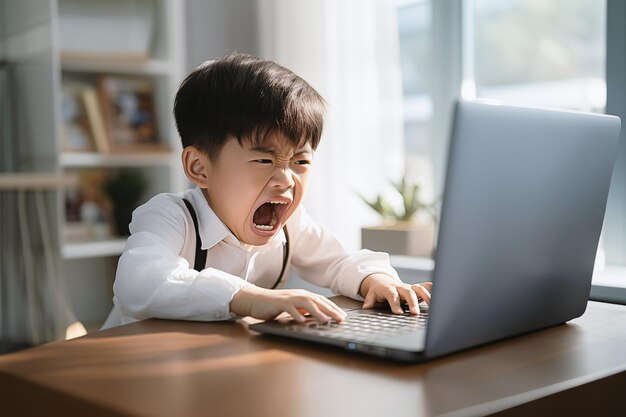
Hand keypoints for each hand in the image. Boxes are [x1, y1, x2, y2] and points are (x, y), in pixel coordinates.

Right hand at [230, 285, 346, 322]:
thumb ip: (305, 311)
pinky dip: (296, 314)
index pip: (322, 301)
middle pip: (317, 301)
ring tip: (326, 320)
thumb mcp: (293, 308)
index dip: (333, 308)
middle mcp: (298, 295)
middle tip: (341, 319)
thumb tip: (320, 317)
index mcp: (303, 295)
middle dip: (330, 310)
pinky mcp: (278, 303)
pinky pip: (289, 308)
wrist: (256, 300)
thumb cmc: (275, 306)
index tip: (343, 316)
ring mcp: (288, 298)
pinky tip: (303, 321)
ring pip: (306, 303)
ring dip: (317, 312)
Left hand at [359, 273, 431, 314]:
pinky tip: (439, 291)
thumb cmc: (378, 291)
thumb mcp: (371, 295)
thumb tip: (366, 308)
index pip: (392, 296)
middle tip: (415, 313)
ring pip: (419, 288)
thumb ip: (370, 302)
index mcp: (389, 289)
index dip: (395, 303)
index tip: (398, 312)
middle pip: (408, 292)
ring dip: (426, 295)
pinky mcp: (415, 289)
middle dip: (412, 302)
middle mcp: (400, 287)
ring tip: (432, 305)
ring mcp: (409, 287)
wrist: (382, 281)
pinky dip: (432, 288)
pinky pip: (425, 286)